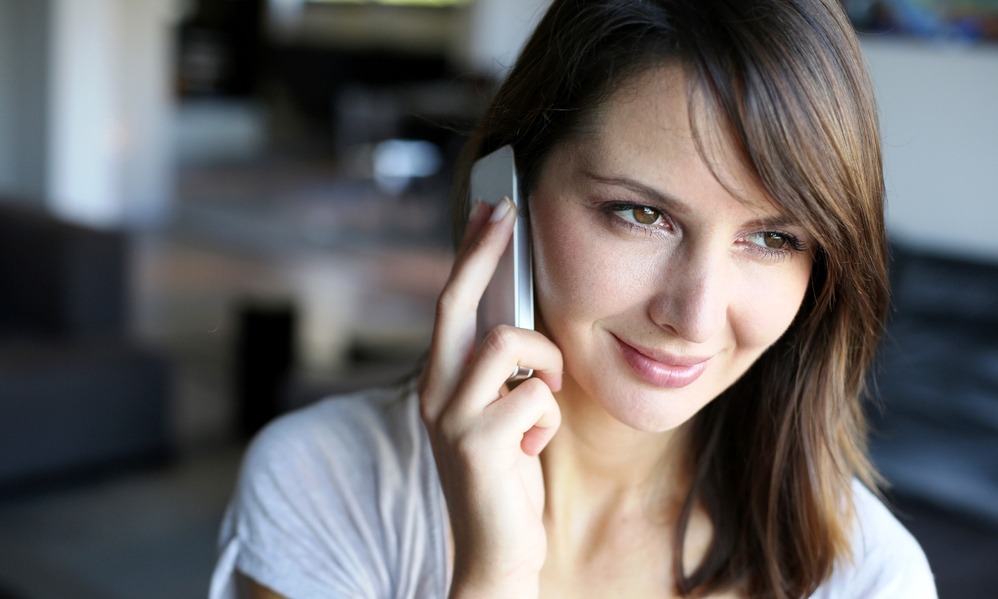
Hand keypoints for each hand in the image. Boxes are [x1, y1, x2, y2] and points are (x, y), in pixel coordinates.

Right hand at [419, 198, 562, 597]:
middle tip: (508, 207)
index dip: (472, 252)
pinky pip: (536, 395)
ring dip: (544, 363)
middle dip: (485, 250)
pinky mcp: (476, 443)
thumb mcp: (502, 413)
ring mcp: (449, 417)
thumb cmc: (507, 478)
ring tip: (546, 398)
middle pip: (458, 301)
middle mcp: (434, 392)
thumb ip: (504, 371)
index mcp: (439, 382)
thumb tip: (526, 316)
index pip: (452, 303)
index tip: (492, 206)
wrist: (496, 553)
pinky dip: (549, 417)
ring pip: (507, 342)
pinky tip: (536, 445)